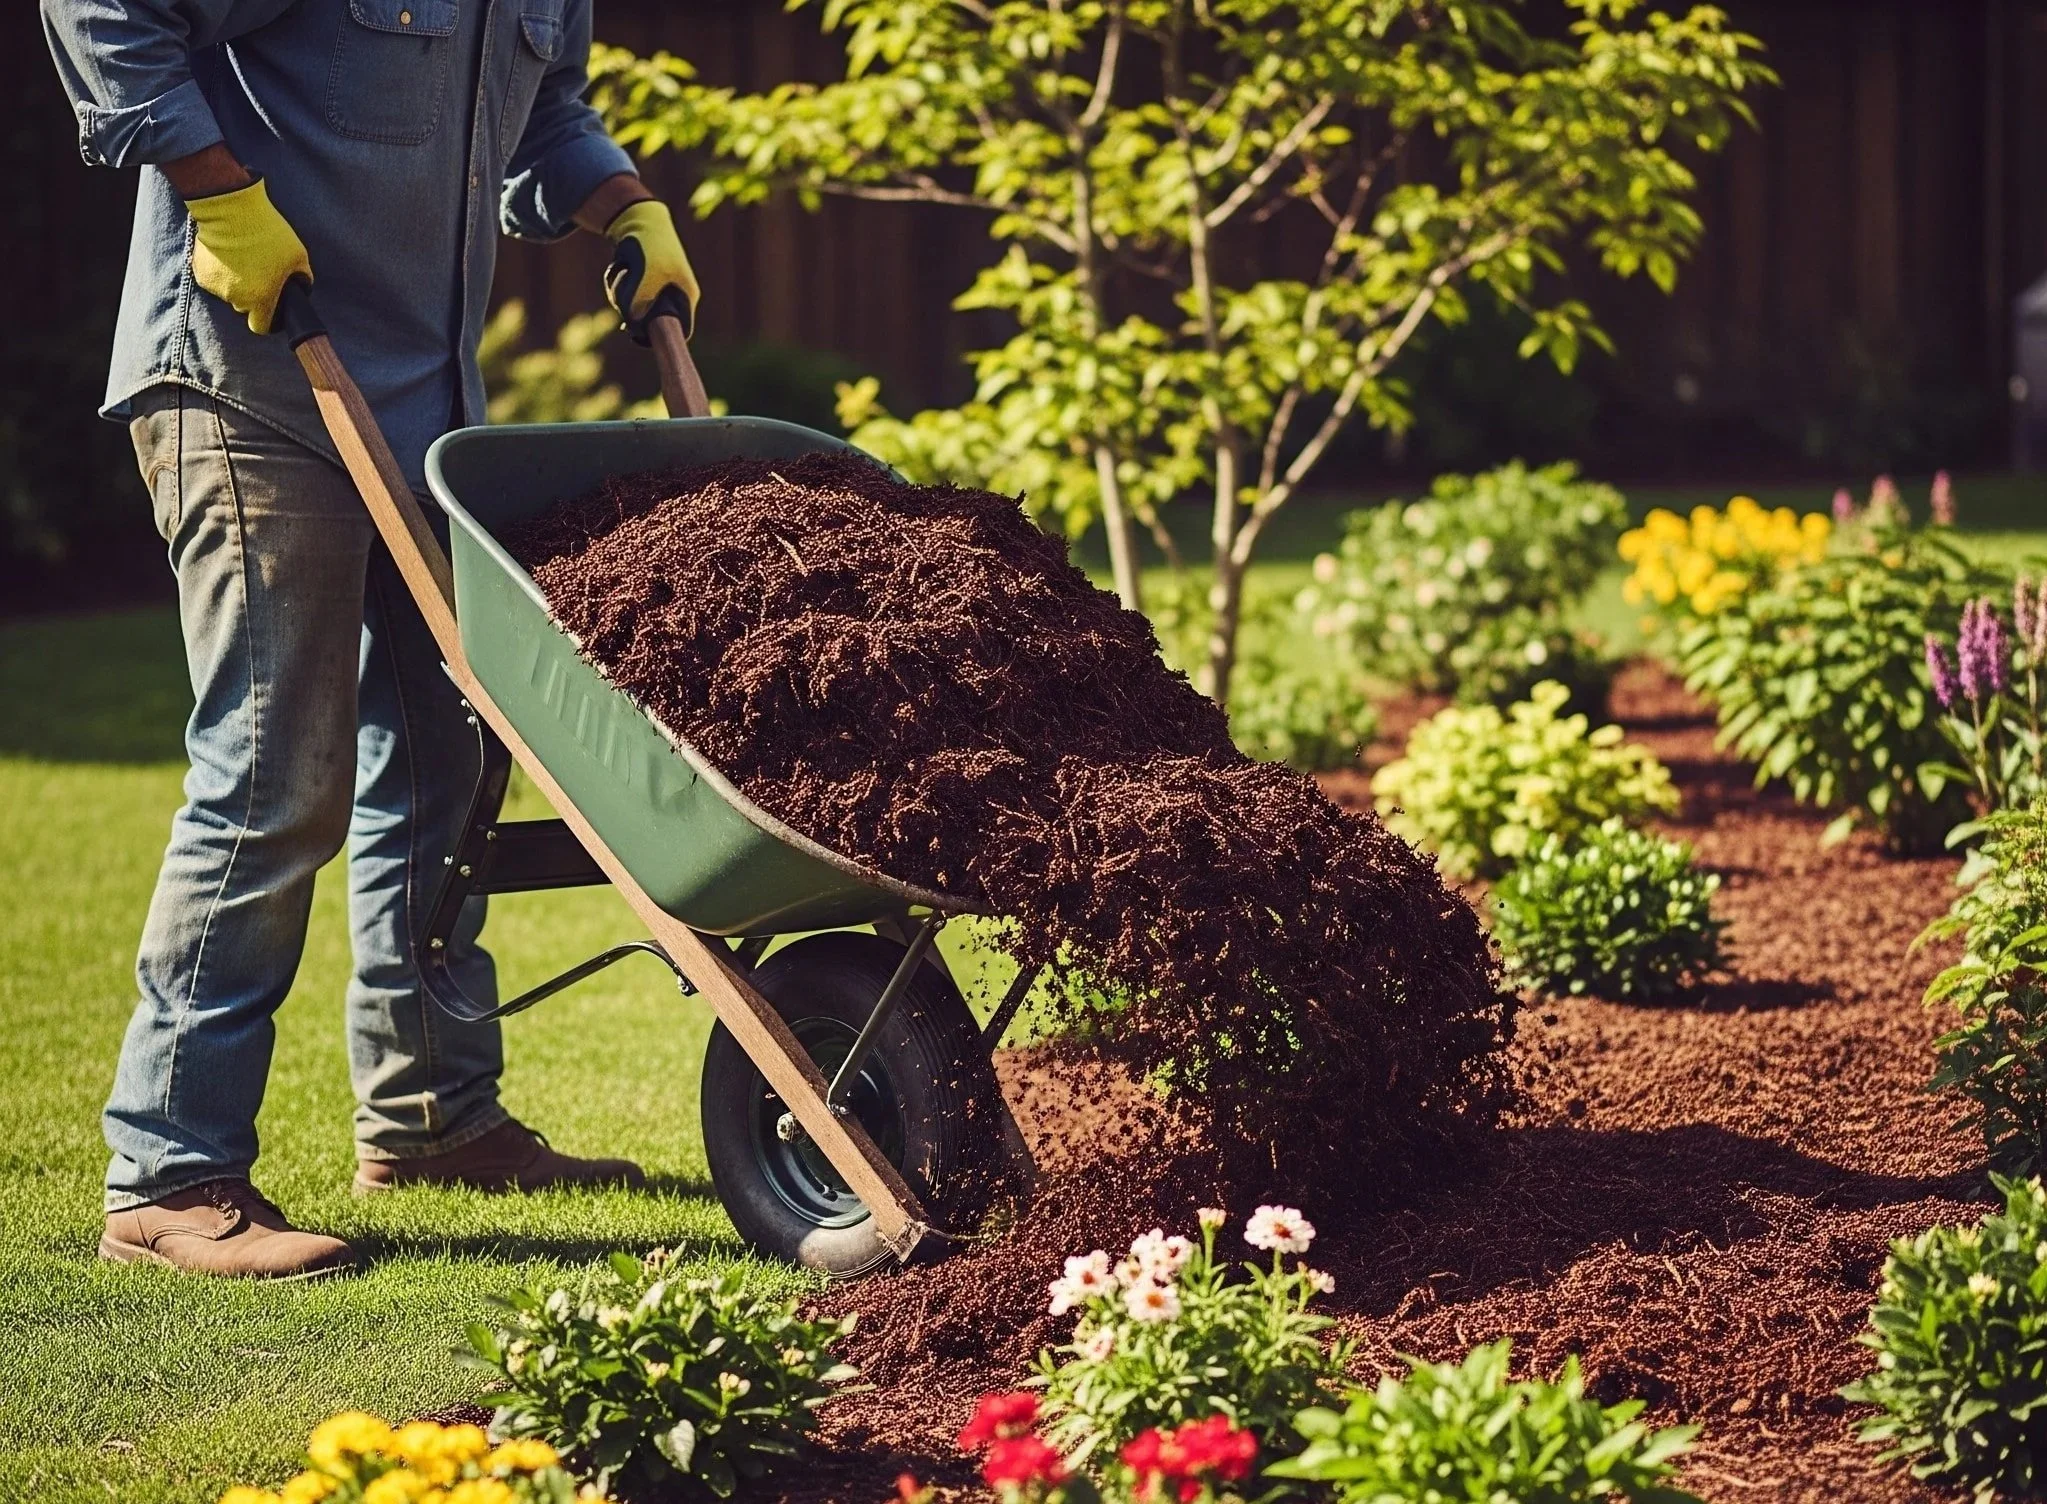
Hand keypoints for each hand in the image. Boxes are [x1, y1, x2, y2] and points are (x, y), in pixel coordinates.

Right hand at [184, 177, 312, 334]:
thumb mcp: (298, 256)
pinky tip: (227, 253)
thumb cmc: (268, 233)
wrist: (231, 209)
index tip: (271, 311)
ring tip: (243, 258)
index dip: (268, 321)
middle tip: (260, 273)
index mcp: (260, 299)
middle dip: (254, 296)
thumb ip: (303, 278)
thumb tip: (302, 287)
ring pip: (229, 292)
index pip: (261, 326)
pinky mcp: (199, 272)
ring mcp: (215, 286)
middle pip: (245, 308)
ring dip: (235, 282)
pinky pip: (214, 279)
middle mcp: (235, 298)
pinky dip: (220, 271)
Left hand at [601, 200, 699, 342]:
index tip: (638, 335)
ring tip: (621, 272)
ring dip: (620, 293)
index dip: (662, 337)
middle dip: (632, 310)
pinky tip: (620, 266)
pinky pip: (626, 293)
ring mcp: (658, 287)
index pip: (682, 329)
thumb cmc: (650, 246)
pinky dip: (618, 282)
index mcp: (686, 295)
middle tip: (621, 297)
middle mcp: (675, 293)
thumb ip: (641, 305)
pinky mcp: (643, 279)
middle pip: (652, 320)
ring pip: (635, 307)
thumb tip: (634, 324)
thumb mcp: (647, 278)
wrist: (639, 216)